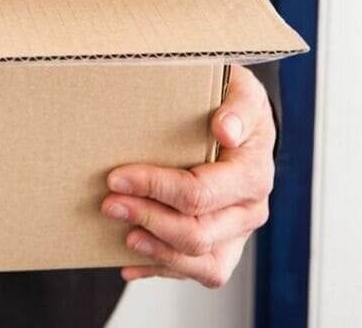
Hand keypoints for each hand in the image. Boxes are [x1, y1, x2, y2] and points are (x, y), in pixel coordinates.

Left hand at [101, 65, 274, 287]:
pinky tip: (131, 263)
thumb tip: (225, 129)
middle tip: (108, 203)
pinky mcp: (225, 247)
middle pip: (197, 232)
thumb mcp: (239, 89)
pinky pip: (199, 273)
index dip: (154, 188)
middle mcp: (250, 209)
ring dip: (156, 251)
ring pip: (202, 262)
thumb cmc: (233, 104)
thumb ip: (236, 104)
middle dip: (147, 218)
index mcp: (253, 172)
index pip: (200, 192)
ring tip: (123, 236)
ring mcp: (238, 233)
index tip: (116, 178)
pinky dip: (163, 270)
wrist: (242, 125)